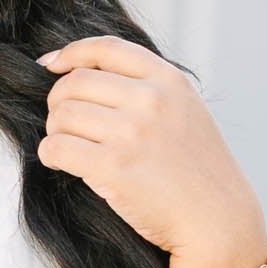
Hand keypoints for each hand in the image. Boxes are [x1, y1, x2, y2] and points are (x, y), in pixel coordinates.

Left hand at [36, 36, 266, 267]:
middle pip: (75, 82)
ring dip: (55, 130)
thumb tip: (88, 76)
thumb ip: (150, 90)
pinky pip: (57, 147)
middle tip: (62, 123)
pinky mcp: (113, 168)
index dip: (71, 53)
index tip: (52, 65)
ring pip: (62, 114)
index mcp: (168, 80)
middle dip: (58, 102)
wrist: (217, 219)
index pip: (106, 48)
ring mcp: (132, 133)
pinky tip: (59, 161)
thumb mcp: (186, 111)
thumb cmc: (196, 172)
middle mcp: (150, 100)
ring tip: (66, 146)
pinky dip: (50, 153)